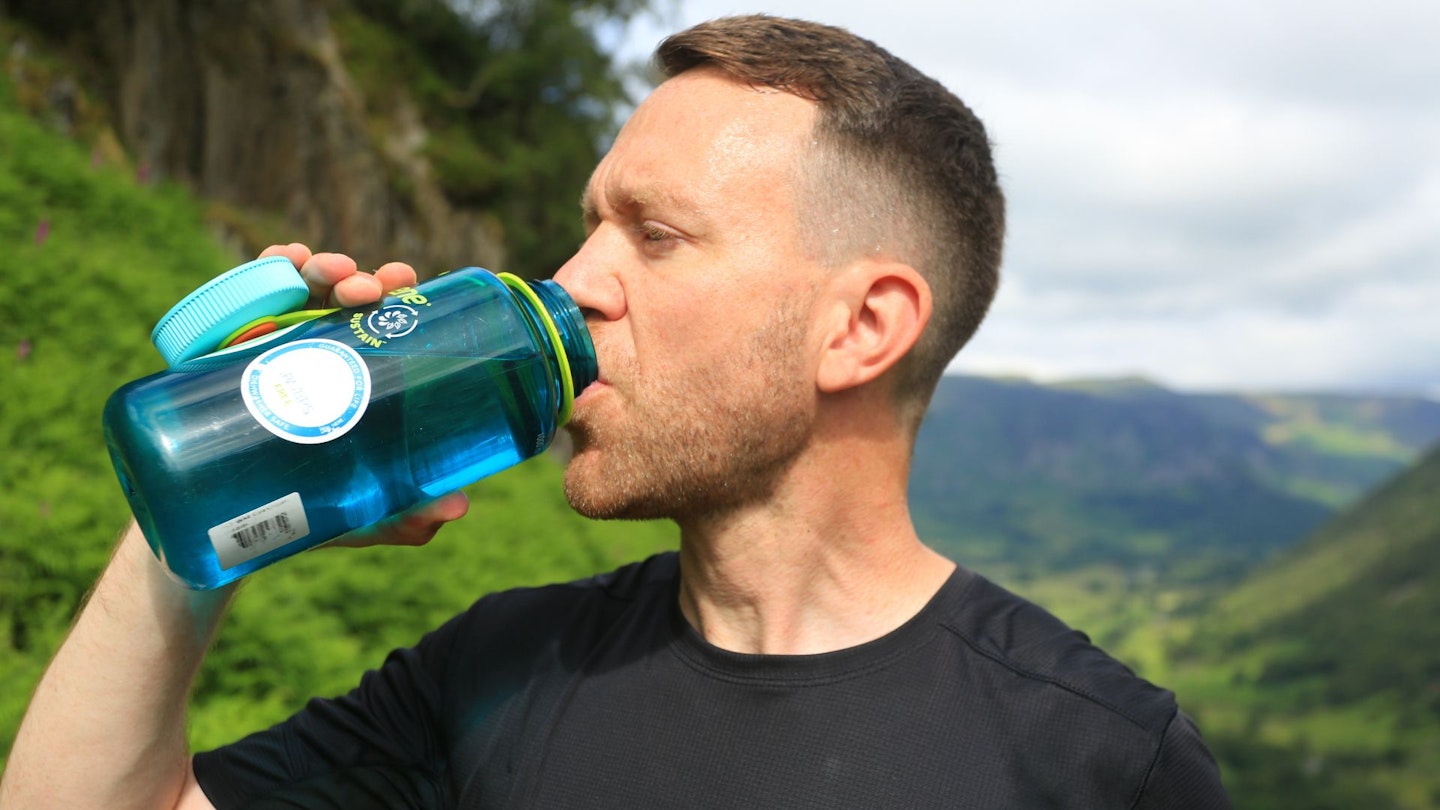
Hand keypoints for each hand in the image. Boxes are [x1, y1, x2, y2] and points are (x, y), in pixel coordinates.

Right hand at [259, 243, 470, 546]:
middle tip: (368, 289)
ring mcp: (279, 346)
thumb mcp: (364, 513)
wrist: (231, 530)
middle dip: (361, 280)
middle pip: (348, 300)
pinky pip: (250, 297)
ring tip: (335, 274)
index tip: (406, 281)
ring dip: (323, 268)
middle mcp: (324, 352)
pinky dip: (270, 267)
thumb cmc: (311, 511)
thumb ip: (409, 516)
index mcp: (360, 376)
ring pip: (305, 290)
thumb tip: (456, 508)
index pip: (385, 324)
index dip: (398, 294)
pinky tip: (285, 258)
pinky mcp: (232, 350)